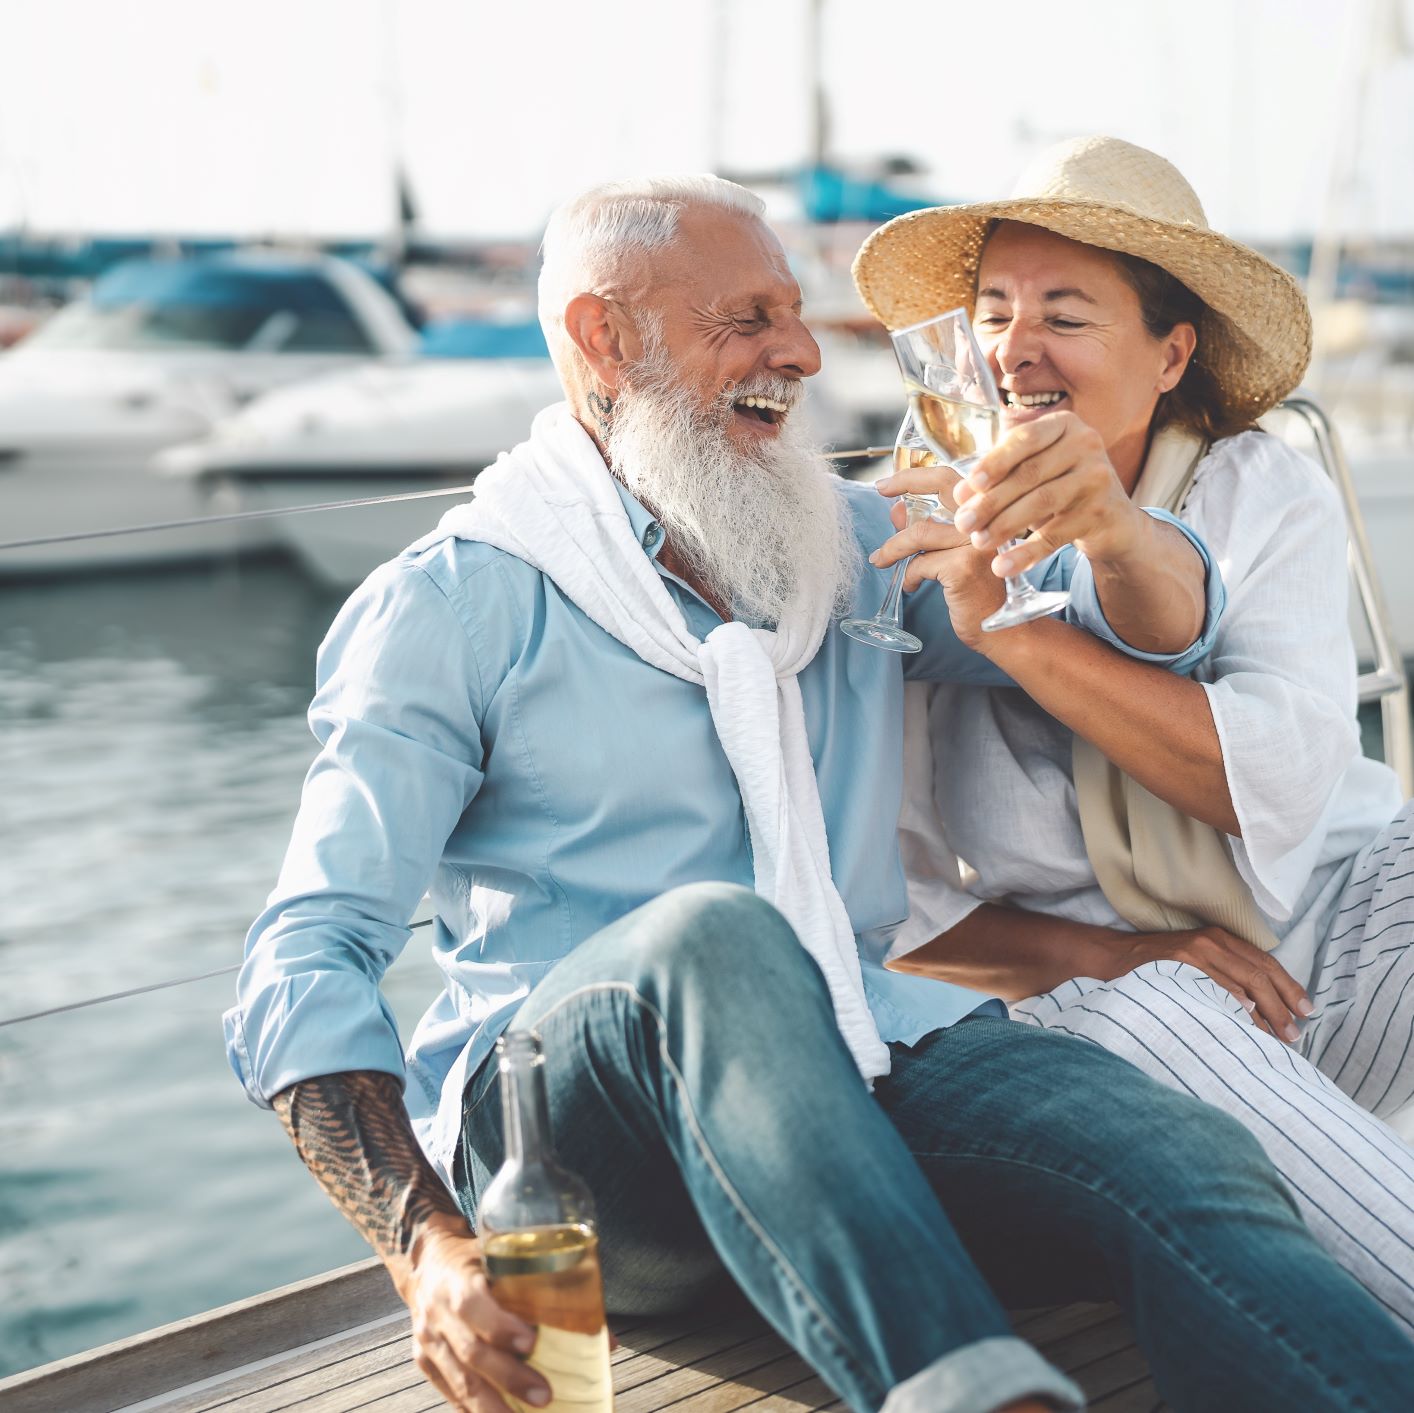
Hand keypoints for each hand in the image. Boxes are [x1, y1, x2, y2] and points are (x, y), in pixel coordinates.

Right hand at [398, 1220, 550, 1411]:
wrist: (427, 1264)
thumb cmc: (475, 1261)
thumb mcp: (500, 1258)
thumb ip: (543, 1290)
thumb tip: (603, 1336)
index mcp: (457, 1281)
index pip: (472, 1306)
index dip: (500, 1327)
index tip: (532, 1343)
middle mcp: (438, 1313)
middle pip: (471, 1353)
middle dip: (509, 1378)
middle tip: (543, 1395)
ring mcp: (429, 1341)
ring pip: (460, 1381)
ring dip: (492, 1406)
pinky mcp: (425, 1361)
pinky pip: (451, 1392)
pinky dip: (474, 1409)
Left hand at [867, 486, 1004, 647]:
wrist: (1003, 628)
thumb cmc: (978, 591)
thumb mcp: (952, 554)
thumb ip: (928, 529)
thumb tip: (896, 509)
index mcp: (987, 513)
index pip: (952, 478)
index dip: (917, 474)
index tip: (889, 482)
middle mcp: (988, 520)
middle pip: (942, 487)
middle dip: (906, 482)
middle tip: (880, 490)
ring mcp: (977, 542)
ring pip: (919, 533)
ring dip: (892, 548)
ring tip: (881, 560)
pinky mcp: (963, 566)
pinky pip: (920, 564)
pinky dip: (908, 576)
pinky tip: (911, 586)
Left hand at [952, 411, 1148, 575]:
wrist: (1112, 520)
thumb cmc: (1061, 488)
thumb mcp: (1035, 471)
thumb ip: (1000, 474)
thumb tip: (960, 493)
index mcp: (1064, 425)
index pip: (1025, 438)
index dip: (995, 461)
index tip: (970, 484)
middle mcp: (1086, 444)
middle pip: (1029, 473)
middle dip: (991, 501)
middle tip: (964, 522)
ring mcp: (1098, 477)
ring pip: (1041, 502)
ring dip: (1004, 525)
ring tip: (979, 542)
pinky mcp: (1101, 513)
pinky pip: (1056, 535)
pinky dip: (1026, 553)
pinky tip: (1003, 566)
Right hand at [1124, 926, 1314, 1042]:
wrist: (1111, 958)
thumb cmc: (1156, 966)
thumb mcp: (1195, 961)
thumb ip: (1224, 974)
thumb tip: (1261, 1007)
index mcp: (1220, 939)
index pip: (1265, 963)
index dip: (1289, 988)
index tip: (1306, 1011)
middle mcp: (1211, 942)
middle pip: (1259, 974)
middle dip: (1282, 1006)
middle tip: (1293, 1034)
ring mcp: (1194, 953)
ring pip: (1242, 982)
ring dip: (1264, 1013)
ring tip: (1276, 1037)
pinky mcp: (1178, 966)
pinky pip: (1214, 987)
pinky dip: (1233, 1003)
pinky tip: (1245, 1018)